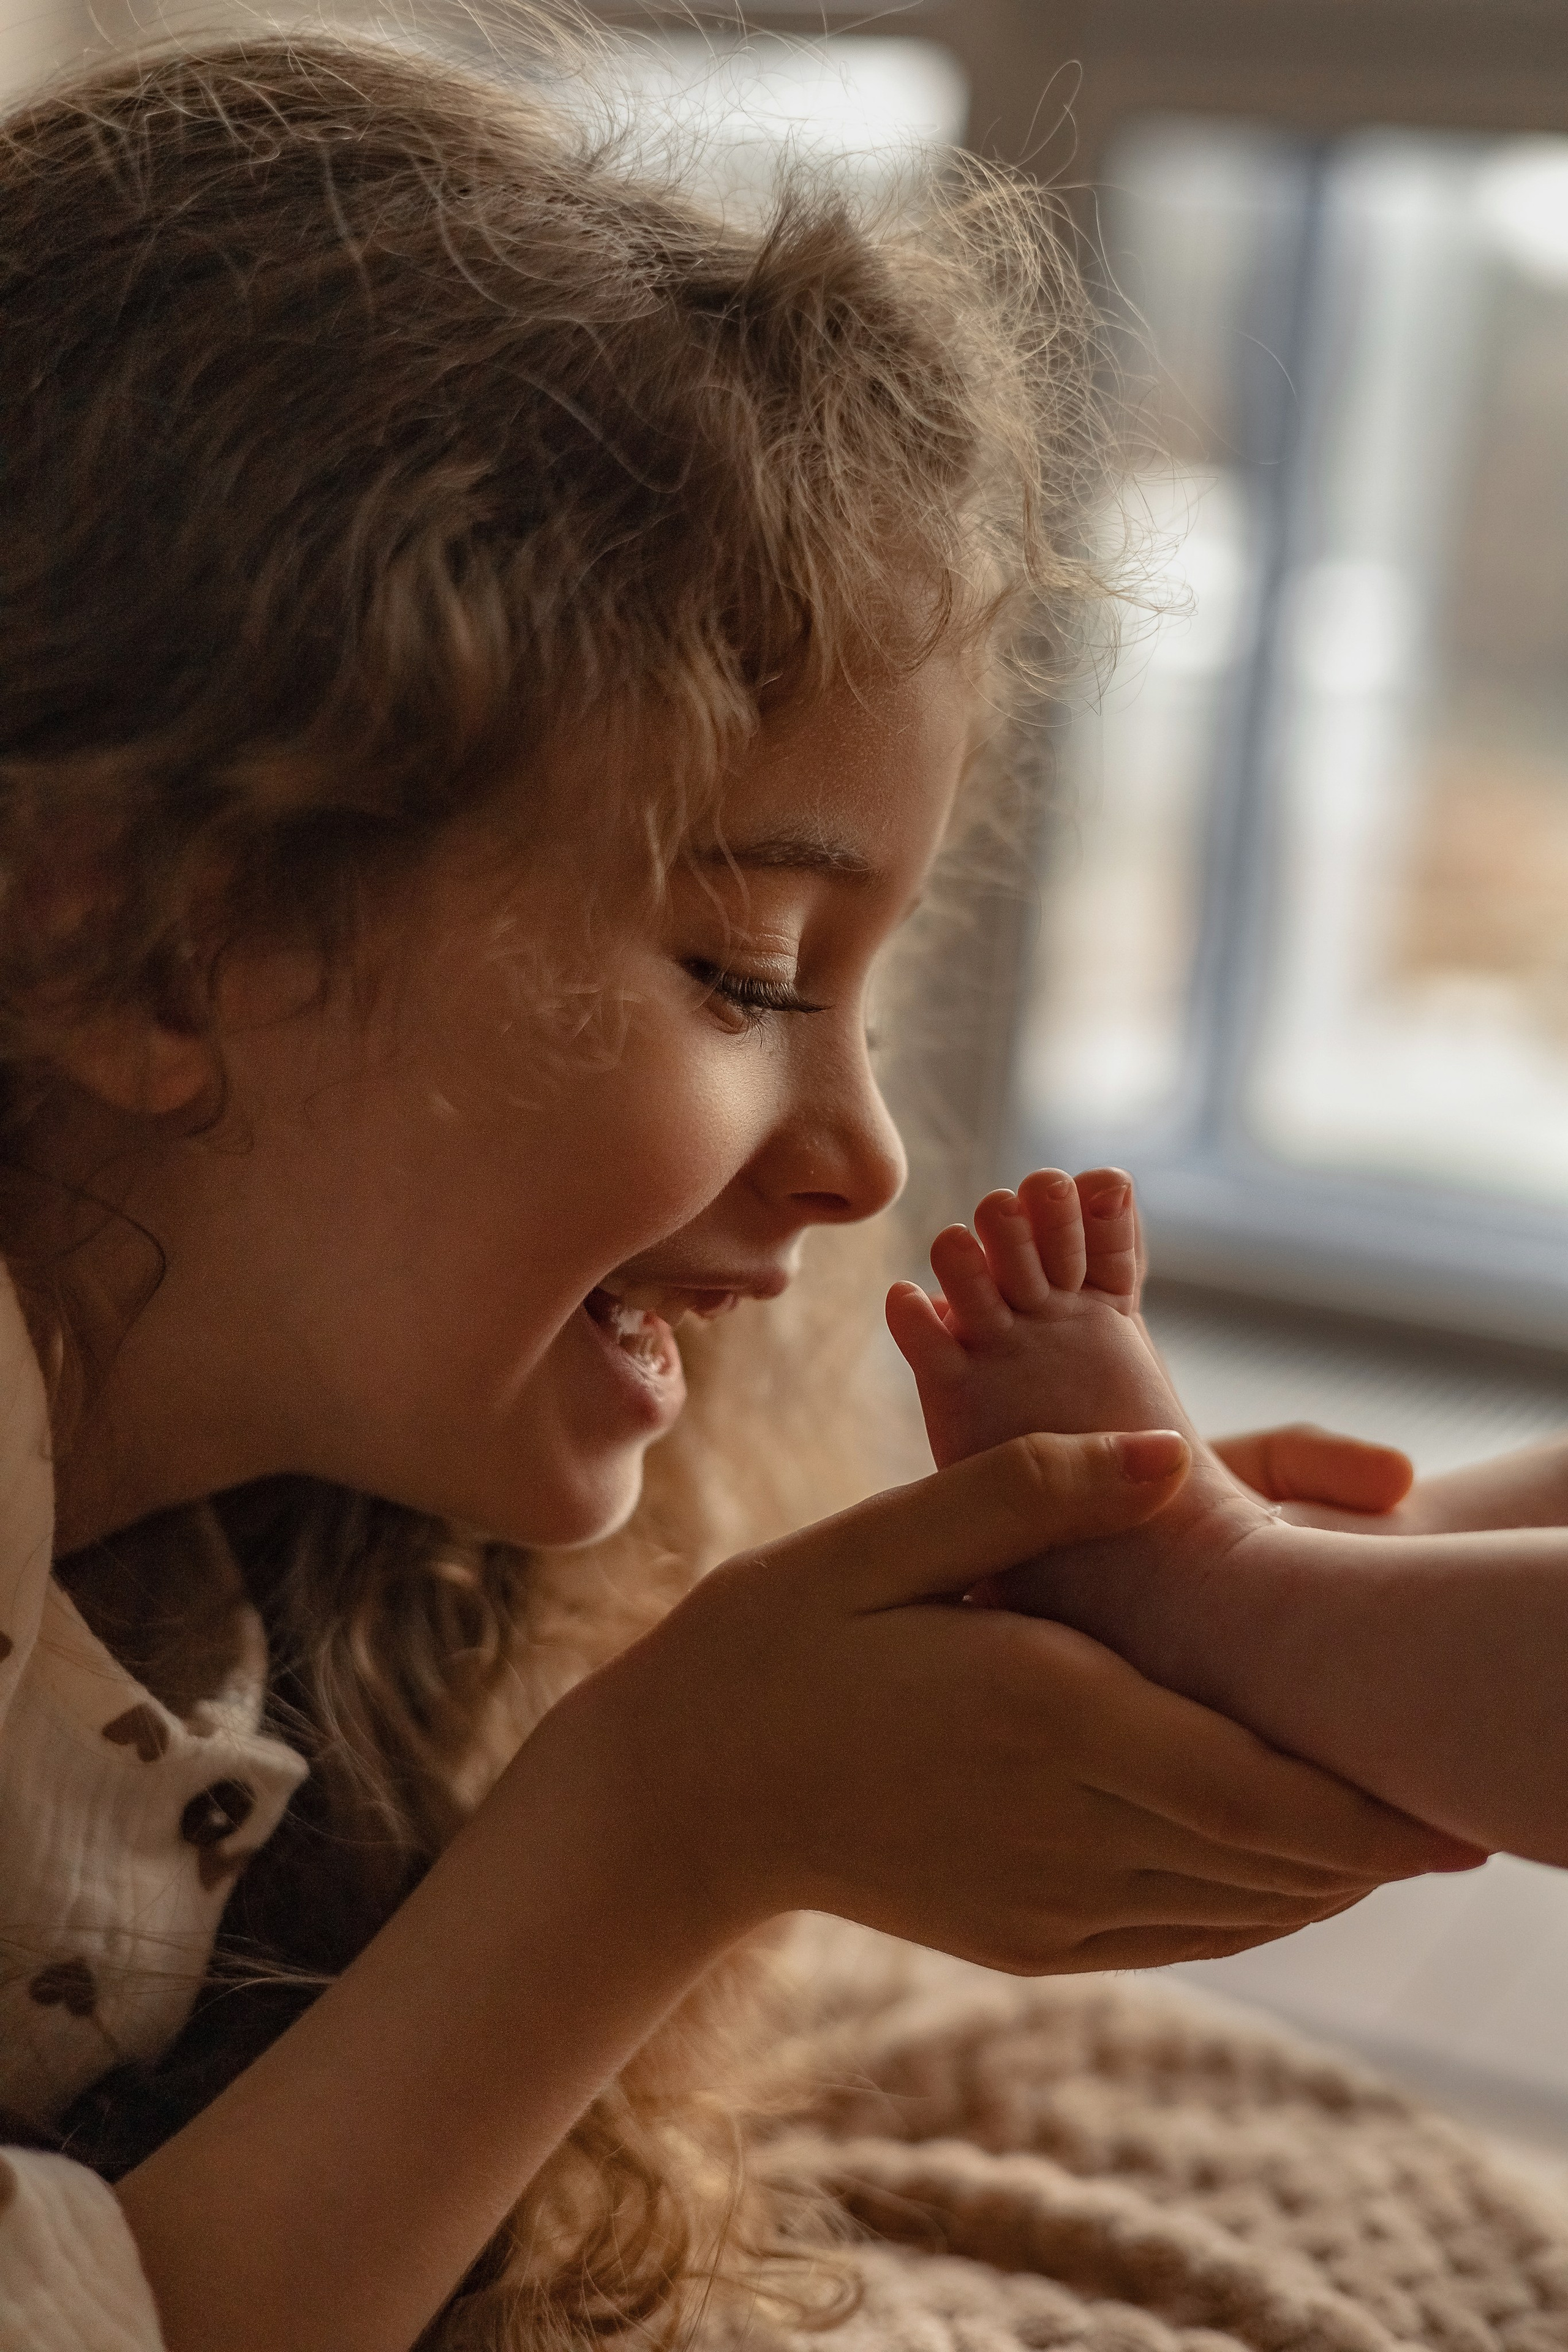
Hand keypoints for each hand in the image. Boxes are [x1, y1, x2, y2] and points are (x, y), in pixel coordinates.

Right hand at [592, 1431, 1474, 1977]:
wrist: (684, 1793)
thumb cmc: (778, 1639)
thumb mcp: (882, 1537)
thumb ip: (1030, 1491)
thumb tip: (1174, 1456)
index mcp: (1044, 1712)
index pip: (1259, 1782)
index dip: (1374, 1798)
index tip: (1459, 1791)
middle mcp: (1061, 1824)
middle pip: (1272, 1857)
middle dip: (1379, 1839)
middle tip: (1467, 1812)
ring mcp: (1043, 1898)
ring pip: (1235, 1906)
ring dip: (1328, 1877)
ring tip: (1402, 1836)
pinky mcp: (1023, 1936)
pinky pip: (1174, 1937)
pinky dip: (1251, 1911)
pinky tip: (1288, 1879)